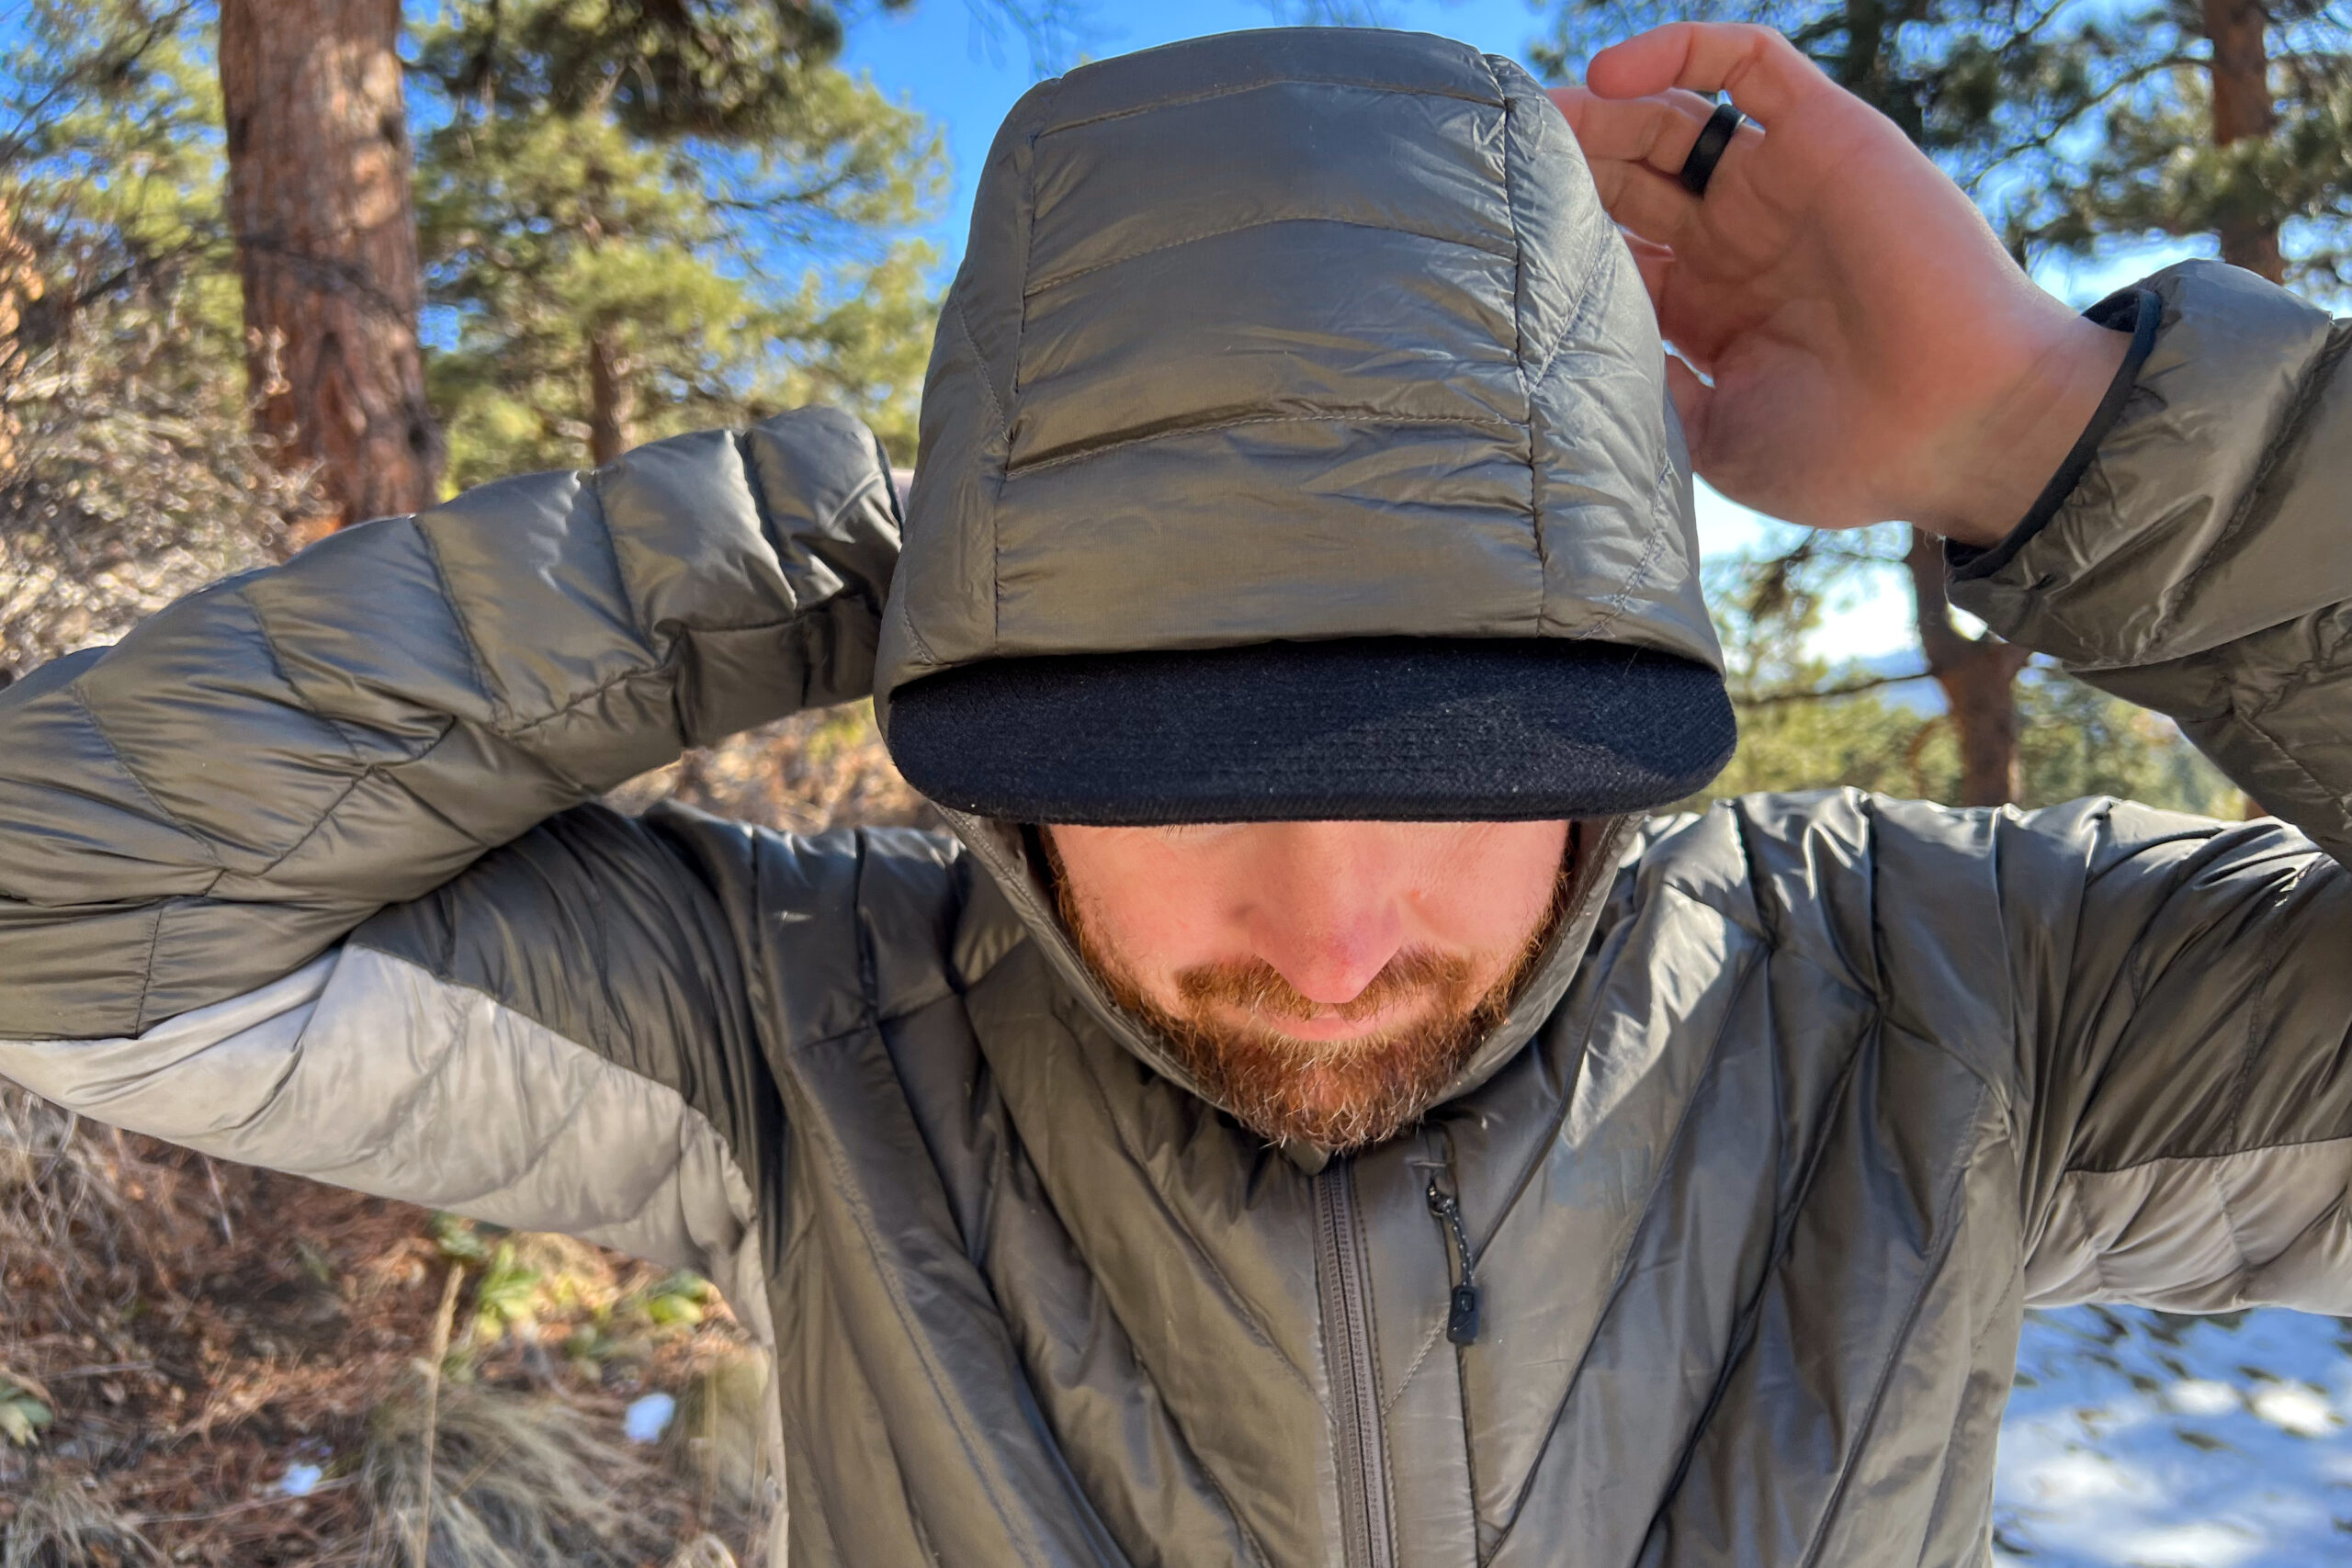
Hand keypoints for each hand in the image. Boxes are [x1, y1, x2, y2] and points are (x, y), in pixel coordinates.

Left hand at [1550, 24, 2127, 548]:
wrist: (1959, 428)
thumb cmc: (1847, 454)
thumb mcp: (1711, 437)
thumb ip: (1643, 386)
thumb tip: (1561, 348)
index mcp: (1709, 310)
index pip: (1611, 247)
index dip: (1556, 236)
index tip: (1492, 237)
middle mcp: (1738, 240)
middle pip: (1628, 176)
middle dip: (1568, 167)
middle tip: (1502, 164)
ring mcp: (1780, 184)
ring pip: (1670, 115)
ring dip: (1602, 112)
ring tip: (1543, 121)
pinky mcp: (1826, 134)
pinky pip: (1748, 61)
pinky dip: (1679, 48)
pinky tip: (1608, 80)